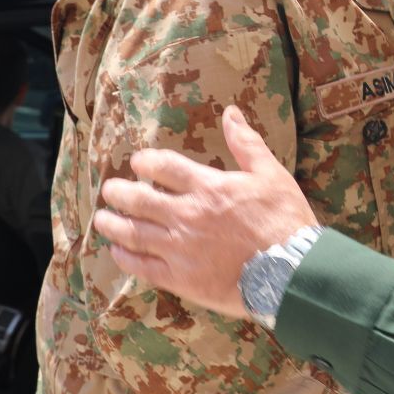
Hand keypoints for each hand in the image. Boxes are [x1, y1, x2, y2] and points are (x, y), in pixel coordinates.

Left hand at [94, 105, 316, 315]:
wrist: (292, 272)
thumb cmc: (285, 221)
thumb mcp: (272, 175)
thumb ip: (247, 144)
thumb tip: (231, 113)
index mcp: (208, 187)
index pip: (163, 167)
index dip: (145, 162)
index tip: (137, 163)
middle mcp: (187, 215)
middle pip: (139, 199)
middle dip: (118, 192)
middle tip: (110, 190)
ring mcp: (180, 249)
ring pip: (134, 233)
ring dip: (113, 224)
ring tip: (102, 219)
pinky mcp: (181, 279)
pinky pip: (143, 267)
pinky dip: (126, 258)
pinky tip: (118, 252)